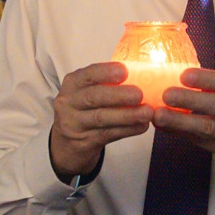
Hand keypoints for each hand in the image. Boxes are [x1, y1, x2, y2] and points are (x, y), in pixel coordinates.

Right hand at [49, 62, 153, 179]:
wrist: (67, 142)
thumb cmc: (85, 110)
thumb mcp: (87, 92)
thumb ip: (107, 83)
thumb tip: (142, 75)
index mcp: (72, 84)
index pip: (87, 75)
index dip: (105, 72)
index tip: (124, 71)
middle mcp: (69, 103)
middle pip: (93, 98)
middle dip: (118, 95)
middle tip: (139, 94)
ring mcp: (74, 124)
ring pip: (101, 118)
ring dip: (127, 115)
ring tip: (147, 112)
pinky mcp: (83, 142)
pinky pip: (108, 134)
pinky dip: (127, 130)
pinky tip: (141, 126)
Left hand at [153, 68, 214, 186]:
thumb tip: (192, 77)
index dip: (206, 79)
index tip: (184, 75)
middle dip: (190, 100)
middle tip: (167, 94)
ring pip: (208, 128)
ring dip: (180, 121)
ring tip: (159, 115)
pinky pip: (203, 143)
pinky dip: (182, 134)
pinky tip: (166, 127)